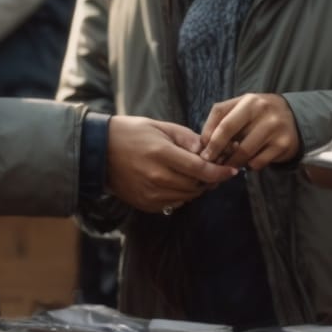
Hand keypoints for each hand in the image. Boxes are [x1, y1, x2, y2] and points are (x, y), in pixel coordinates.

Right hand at [105, 115, 234, 213]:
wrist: (99, 151)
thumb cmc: (131, 133)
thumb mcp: (160, 127)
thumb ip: (186, 138)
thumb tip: (207, 149)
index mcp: (162, 154)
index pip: (201, 169)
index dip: (220, 172)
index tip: (232, 170)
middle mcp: (157, 177)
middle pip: (197, 186)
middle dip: (210, 179)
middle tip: (215, 169)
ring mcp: (150, 193)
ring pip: (187, 196)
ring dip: (197, 188)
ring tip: (196, 175)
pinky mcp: (145, 204)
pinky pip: (173, 203)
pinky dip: (181, 195)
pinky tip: (178, 182)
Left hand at [199, 94, 300, 169]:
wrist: (294, 119)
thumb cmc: (259, 114)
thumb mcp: (241, 108)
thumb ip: (221, 119)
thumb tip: (204, 142)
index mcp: (248, 100)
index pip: (222, 120)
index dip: (209, 137)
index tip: (202, 151)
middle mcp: (262, 111)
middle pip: (230, 136)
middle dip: (216, 152)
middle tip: (210, 163)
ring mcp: (274, 128)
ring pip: (243, 152)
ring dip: (232, 162)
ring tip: (229, 164)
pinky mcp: (283, 145)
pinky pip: (257, 162)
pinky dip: (249, 166)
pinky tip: (249, 162)